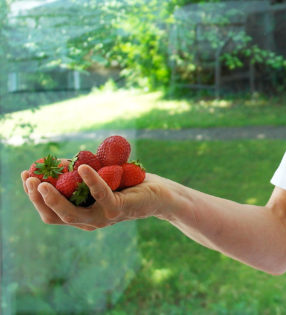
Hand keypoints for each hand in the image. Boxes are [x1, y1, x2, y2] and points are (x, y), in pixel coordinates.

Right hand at [21, 164, 163, 229]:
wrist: (160, 193)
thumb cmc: (129, 184)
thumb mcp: (100, 176)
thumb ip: (79, 173)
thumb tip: (57, 162)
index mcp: (82, 216)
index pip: (51, 212)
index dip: (35, 197)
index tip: (25, 176)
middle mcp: (89, 222)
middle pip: (54, 216)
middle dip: (36, 198)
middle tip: (28, 178)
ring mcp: (103, 218)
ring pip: (71, 213)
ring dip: (53, 197)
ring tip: (42, 180)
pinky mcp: (117, 209)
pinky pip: (100, 193)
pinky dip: (90, 180)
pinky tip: (82, 166)